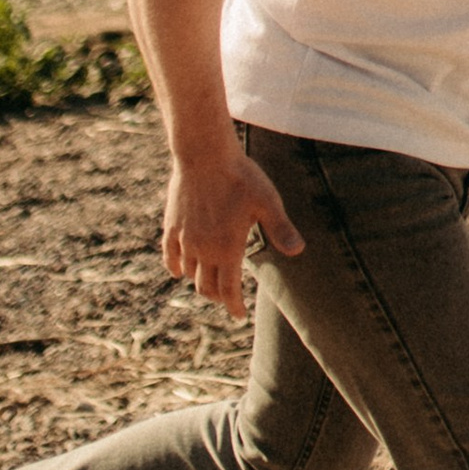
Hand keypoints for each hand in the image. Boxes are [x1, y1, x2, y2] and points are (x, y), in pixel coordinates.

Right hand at [162, 146, 303, 317]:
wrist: (205, 155)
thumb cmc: (241, 177)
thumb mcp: (268, 201)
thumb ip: (280, 229)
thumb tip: (298, 251)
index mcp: (227, 249)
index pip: (228, 290)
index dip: (234, 306)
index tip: (239, 314)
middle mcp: (203, 250)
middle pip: (206, 286)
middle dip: (218, 297)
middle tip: (228, 299)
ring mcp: (185, 239)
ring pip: (189, 273)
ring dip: (199, 282)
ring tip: (210, 284)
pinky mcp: (172, 226)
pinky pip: (170, 255)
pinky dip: (175, 267)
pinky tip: (179, 271)